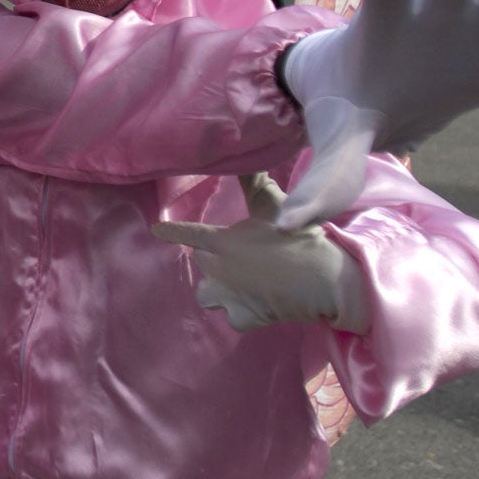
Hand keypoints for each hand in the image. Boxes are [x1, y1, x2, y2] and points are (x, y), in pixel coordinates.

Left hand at [152, 173, 370, 332]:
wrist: (322, 278)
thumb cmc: (297, 237)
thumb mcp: (274, 204)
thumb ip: (255, 184)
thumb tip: (246, 160)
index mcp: (222, 240)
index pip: (189, 233)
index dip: (172, 232)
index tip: (155, 230)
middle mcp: (218, 268)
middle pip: (201, 262)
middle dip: (213, 259)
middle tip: (237, 258)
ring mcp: (227, 295)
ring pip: (206, 294)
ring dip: (217, 290)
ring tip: (236, 286)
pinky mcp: (242, 317)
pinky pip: (231, 317)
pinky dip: (241, 313)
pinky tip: (257, 306)